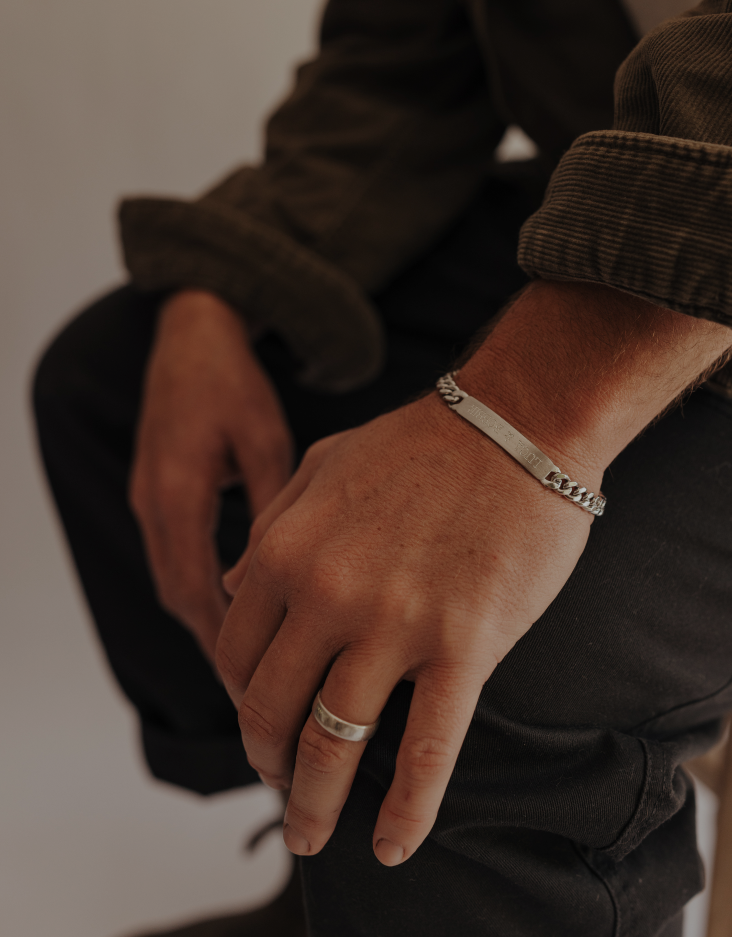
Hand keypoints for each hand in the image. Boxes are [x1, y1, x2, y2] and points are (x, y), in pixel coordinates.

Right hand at [130, 290, 293, 661]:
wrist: (192, 338)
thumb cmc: (233, 383)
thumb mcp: (265, 441)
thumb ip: (272, 511)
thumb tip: (281, 579)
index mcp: (179, 494)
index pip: (194, 589)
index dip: (226, 642)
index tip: (256, 683)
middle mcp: (156, 505)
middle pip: (179, 596)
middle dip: (218, 646)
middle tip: (259, 693)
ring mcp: (151, 501)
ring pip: (176, 580)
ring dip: (210, 621)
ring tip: (256, 663)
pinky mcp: (159, 495)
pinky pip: (177, 557)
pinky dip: (204, 589)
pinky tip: (241, 606)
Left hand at [216, 280, 731, 865]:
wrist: (516, 422)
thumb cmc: (421, 442)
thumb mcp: (320, 465)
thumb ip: (270, 527)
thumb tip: (234, 587)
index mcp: (286, 550)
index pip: (236, 656)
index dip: (242, 702)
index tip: (262, 722)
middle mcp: (327, 593)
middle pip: (272, 710)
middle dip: (267, 763)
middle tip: (278, 788)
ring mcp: (395, 623)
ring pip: (335, 742)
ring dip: (313, 804)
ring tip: (309, 836)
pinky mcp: (464, 645)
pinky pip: (429, 749)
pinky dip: (408, 810)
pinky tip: (393, 847)